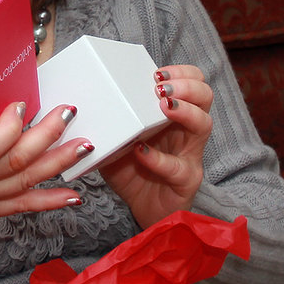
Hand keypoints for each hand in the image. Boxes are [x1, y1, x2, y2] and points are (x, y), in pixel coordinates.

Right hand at [0, 68, 90, 259]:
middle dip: (48, 135)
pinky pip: (19, 207)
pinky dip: (48, 202)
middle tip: (69, 112)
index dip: (9, 128)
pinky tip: (73, 196)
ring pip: (25, 181)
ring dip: (58, 163)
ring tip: (86, 146)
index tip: (20, 104)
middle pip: (16, 161)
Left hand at [97, 64, 212, 228]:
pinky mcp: (186, 180)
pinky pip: (178, 167)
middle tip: (161, 87)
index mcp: (173, 117)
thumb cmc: (133, 173)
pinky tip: (141, 151)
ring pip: (203, 125)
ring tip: (164, 106)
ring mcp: (190, 155)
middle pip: (205, 97)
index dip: (182, 73)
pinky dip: (158, 158)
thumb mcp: (116, 141)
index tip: (157, 73)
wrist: (144, 211)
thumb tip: (77, 103)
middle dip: (187, 85)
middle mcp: (186, 132)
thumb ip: (107, 123)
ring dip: (184, 111)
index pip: (192, 83)